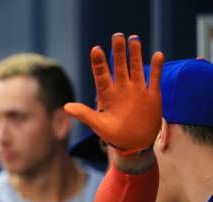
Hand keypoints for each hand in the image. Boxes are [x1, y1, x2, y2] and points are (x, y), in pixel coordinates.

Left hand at [64, 33, 163, 153]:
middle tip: (117, 36)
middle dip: (118, 52)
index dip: (99, 62)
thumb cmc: (113, 134)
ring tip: (134, 38)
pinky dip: (156, 68)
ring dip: (135, 54)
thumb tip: (66, 107)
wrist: (134, 143)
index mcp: (107, 95)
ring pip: (136, 68)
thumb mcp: (98, 125)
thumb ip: (84, 114)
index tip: (96, 49)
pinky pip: (154, 78)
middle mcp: (121, 89)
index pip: (101, 75)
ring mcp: (137, 91)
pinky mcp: (152, 95)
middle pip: (119, 67)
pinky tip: (158, 54)